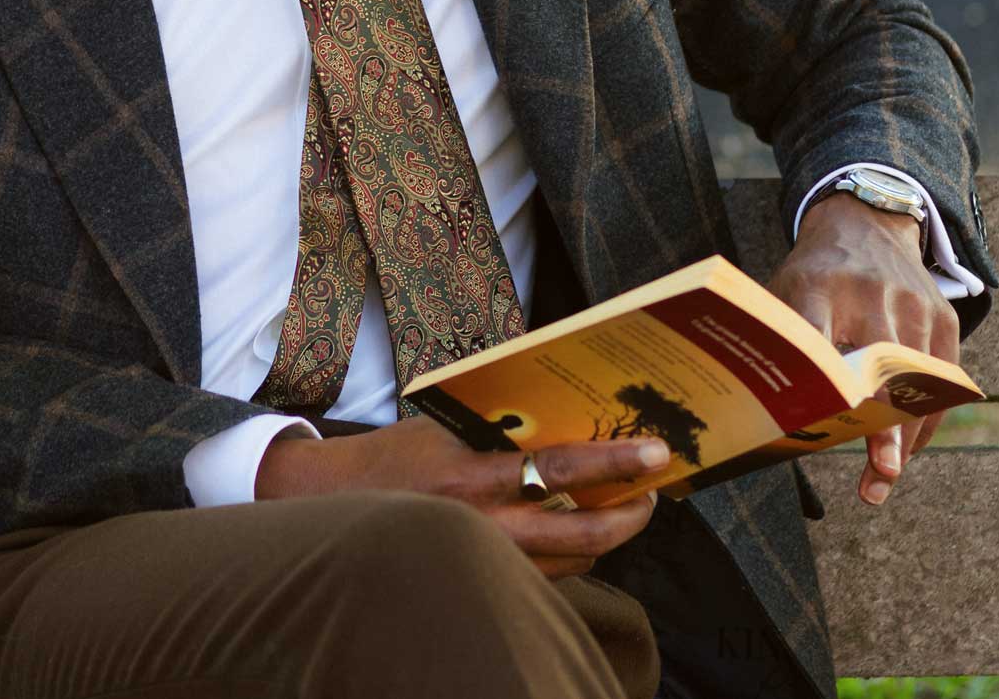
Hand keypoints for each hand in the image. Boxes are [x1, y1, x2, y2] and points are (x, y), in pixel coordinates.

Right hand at [254, 414, 669, 577]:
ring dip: (607, 535)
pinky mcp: (487, 581)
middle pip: (586, 536)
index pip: (563, 471)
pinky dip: (574, 553)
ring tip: (626, 505)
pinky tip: (580, 528)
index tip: (658, 452)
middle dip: (632, 514)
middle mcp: (486, 529)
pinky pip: (549, 575)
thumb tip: (565, 417)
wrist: (340, 506)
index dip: (617, 462)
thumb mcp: (447, 425)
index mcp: (473, 477)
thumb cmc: (397, 455)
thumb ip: (500, 429)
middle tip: (654, 491)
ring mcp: (489, 563)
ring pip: (574, 562)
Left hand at [767, 192, 959, 506]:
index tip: (825, 421)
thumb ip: (779, 339)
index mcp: (817, 286)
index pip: (817, 334)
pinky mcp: (942, 315)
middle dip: (884, 423)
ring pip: (918, 381)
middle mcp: (869, 292)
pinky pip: (942, 379)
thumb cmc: (813, 272)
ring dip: (907, 435)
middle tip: (882, 473)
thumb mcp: (784, 290)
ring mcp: (912, 303)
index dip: (824, 381)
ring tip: (887, 478)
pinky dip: (926, 418)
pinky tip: (907, 449)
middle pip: (880, 366)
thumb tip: (756, 413)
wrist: (866, 221)